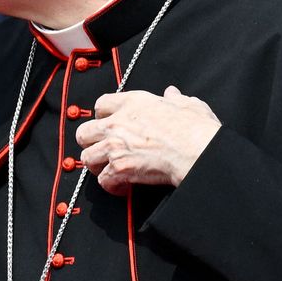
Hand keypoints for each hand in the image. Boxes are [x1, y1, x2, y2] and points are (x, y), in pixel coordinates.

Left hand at [74, 85, 220, 193]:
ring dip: (97, 165)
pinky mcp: (119, 168)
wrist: (198, 151)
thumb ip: (175, 99)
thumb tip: (172, 94)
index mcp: (133, 104)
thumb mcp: (188, 105)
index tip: (107, 123)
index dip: (102, 115)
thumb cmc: (196, 130)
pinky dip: (111, 185)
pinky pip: (103, 180)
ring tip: (109, 169)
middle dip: (90, 142)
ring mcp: (115, 146)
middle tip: (101, 149)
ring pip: (87, 157)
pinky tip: (122, 186)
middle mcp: (118, 123)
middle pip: (84, 132)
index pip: (101, 104)